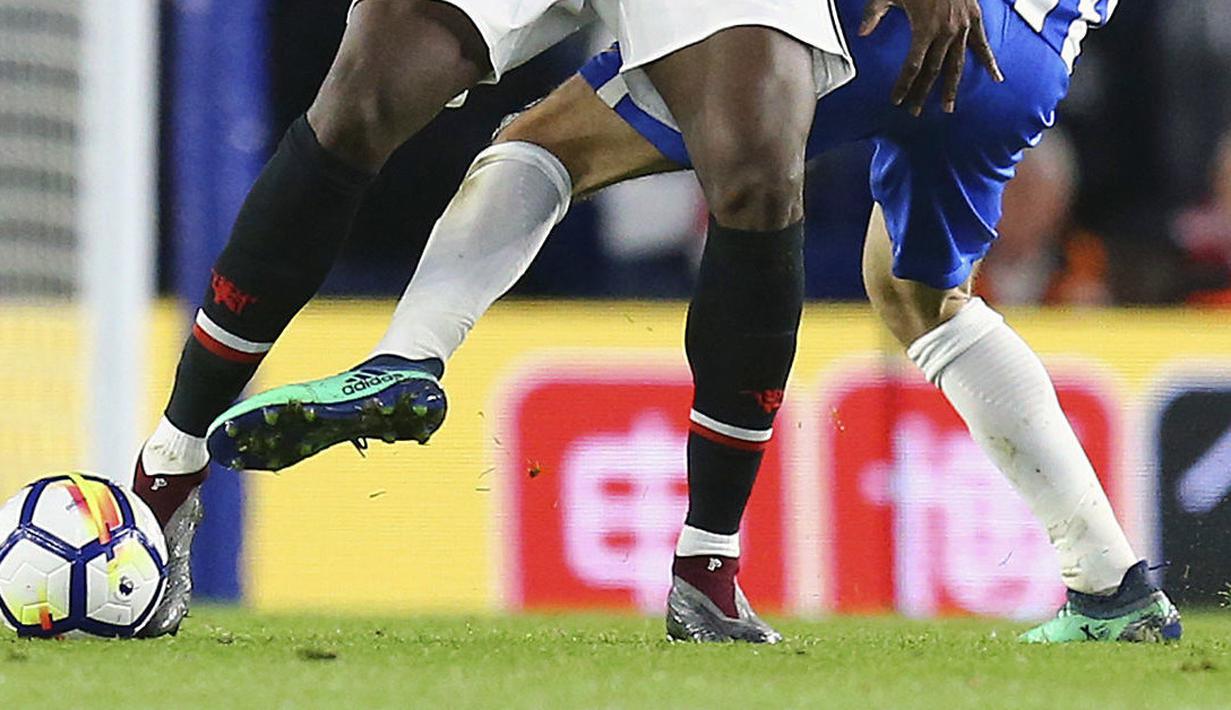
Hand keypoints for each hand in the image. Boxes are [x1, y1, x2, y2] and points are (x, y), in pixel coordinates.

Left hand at [860, 0, 1003, 115]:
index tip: (897, 100)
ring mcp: (963, 27)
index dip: (904, 85)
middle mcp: (946, 32)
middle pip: (933, 71)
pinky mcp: (975, 20)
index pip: (912, 66)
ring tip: (947, 107)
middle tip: (915, 111)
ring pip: (957, 65)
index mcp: (924, 28)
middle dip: (923, 93)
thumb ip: (874, 13)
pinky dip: (990, 62)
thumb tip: (862, 33)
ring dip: (951, 88)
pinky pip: (983, 45)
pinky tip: (997, 78)